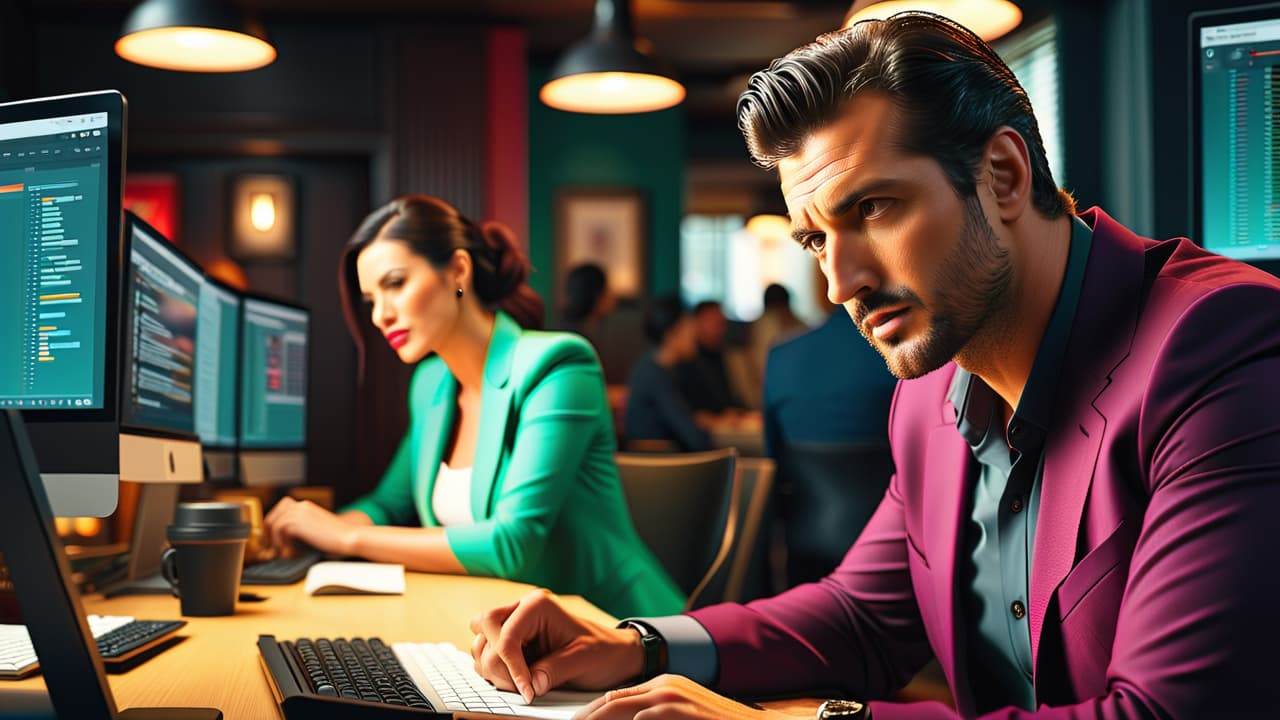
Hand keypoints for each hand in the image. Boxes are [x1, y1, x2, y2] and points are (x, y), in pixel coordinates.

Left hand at [262, 497, 355, 556]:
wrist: (348, 538)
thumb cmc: (336, 540)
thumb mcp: (315, 531)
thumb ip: (300, 530)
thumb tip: (282, 541)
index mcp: (306, 506)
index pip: (280, 511)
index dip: (273, 526)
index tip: (273, 541)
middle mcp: (301, 505)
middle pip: (272, 515)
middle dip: (269, 533)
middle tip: (273, 548)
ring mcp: (299, 512)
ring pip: (273, 524)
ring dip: (276, 541)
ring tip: (286, 553)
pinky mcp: (298, 521)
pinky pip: (278, 530)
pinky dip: (282, 543)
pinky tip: (293, 552)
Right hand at [470, 589, 642, 702]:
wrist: (614, 655)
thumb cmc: (603, 652)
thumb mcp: (585, 660)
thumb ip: (557, 670)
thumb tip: (532, 684)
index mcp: (538, 604)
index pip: (506, 634)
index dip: (511, 666)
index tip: (527, 691)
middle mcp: (521, 609)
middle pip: (484, 627)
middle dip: (497, 662)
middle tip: (522, 686)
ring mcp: (513, 625)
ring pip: (480, 642)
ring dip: (493, 669)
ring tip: (523, 685)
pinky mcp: (511, 643)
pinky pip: (485, 655)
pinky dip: (494, 672)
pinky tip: (518, 682)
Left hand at [572, 674, 792, 719]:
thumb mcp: (683, 714)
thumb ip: (654, 716)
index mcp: (664, 685)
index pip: (617, 698)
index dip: (592, 713)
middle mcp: (664, 685)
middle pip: (611, 702)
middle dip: (586, 718)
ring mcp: (671, 696)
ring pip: (618, 709)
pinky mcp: (677, 709)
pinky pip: (640, 719)